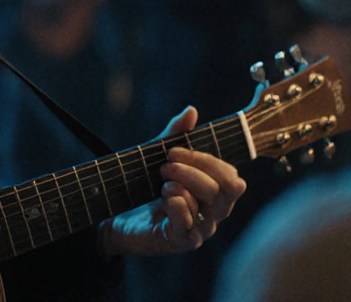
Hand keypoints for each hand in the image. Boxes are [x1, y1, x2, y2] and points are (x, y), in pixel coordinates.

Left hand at [98, 106, 245, 256]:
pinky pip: (189, 224)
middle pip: (224, 188)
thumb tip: (191, 110)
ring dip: (180, 187)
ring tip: (160, 185)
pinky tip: (165, 199)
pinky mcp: (182, 241)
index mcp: (216, 191)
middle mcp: (214, 212)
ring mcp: (201, 229)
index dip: (206, 160)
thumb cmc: (146, 188)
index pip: (231, 176)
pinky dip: (177, 207)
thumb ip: (175, 135)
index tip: (174, 151)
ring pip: (207, 205)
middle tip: (164, 166)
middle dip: (192, 171)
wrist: (119, 217)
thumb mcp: (158, 157)